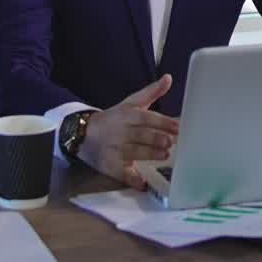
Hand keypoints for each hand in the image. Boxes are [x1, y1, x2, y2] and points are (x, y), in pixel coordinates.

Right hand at [80, 75, 180, 189]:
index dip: (163, 122)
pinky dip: (132, 179)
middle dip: (157, 139)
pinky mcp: (110, 166)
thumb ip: (151, 92)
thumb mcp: (130, 103)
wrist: (83, 133)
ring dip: (149, 154)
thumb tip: (168, 78)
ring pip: (133, 152)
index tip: (178, 127)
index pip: (146, 117)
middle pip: (141, 135)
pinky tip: (143, 183)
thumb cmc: (114, 118)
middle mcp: (120, 132)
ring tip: (164, 155)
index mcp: (127, 115)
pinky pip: (122, 174)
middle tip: (171, 142)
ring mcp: (114, 150)